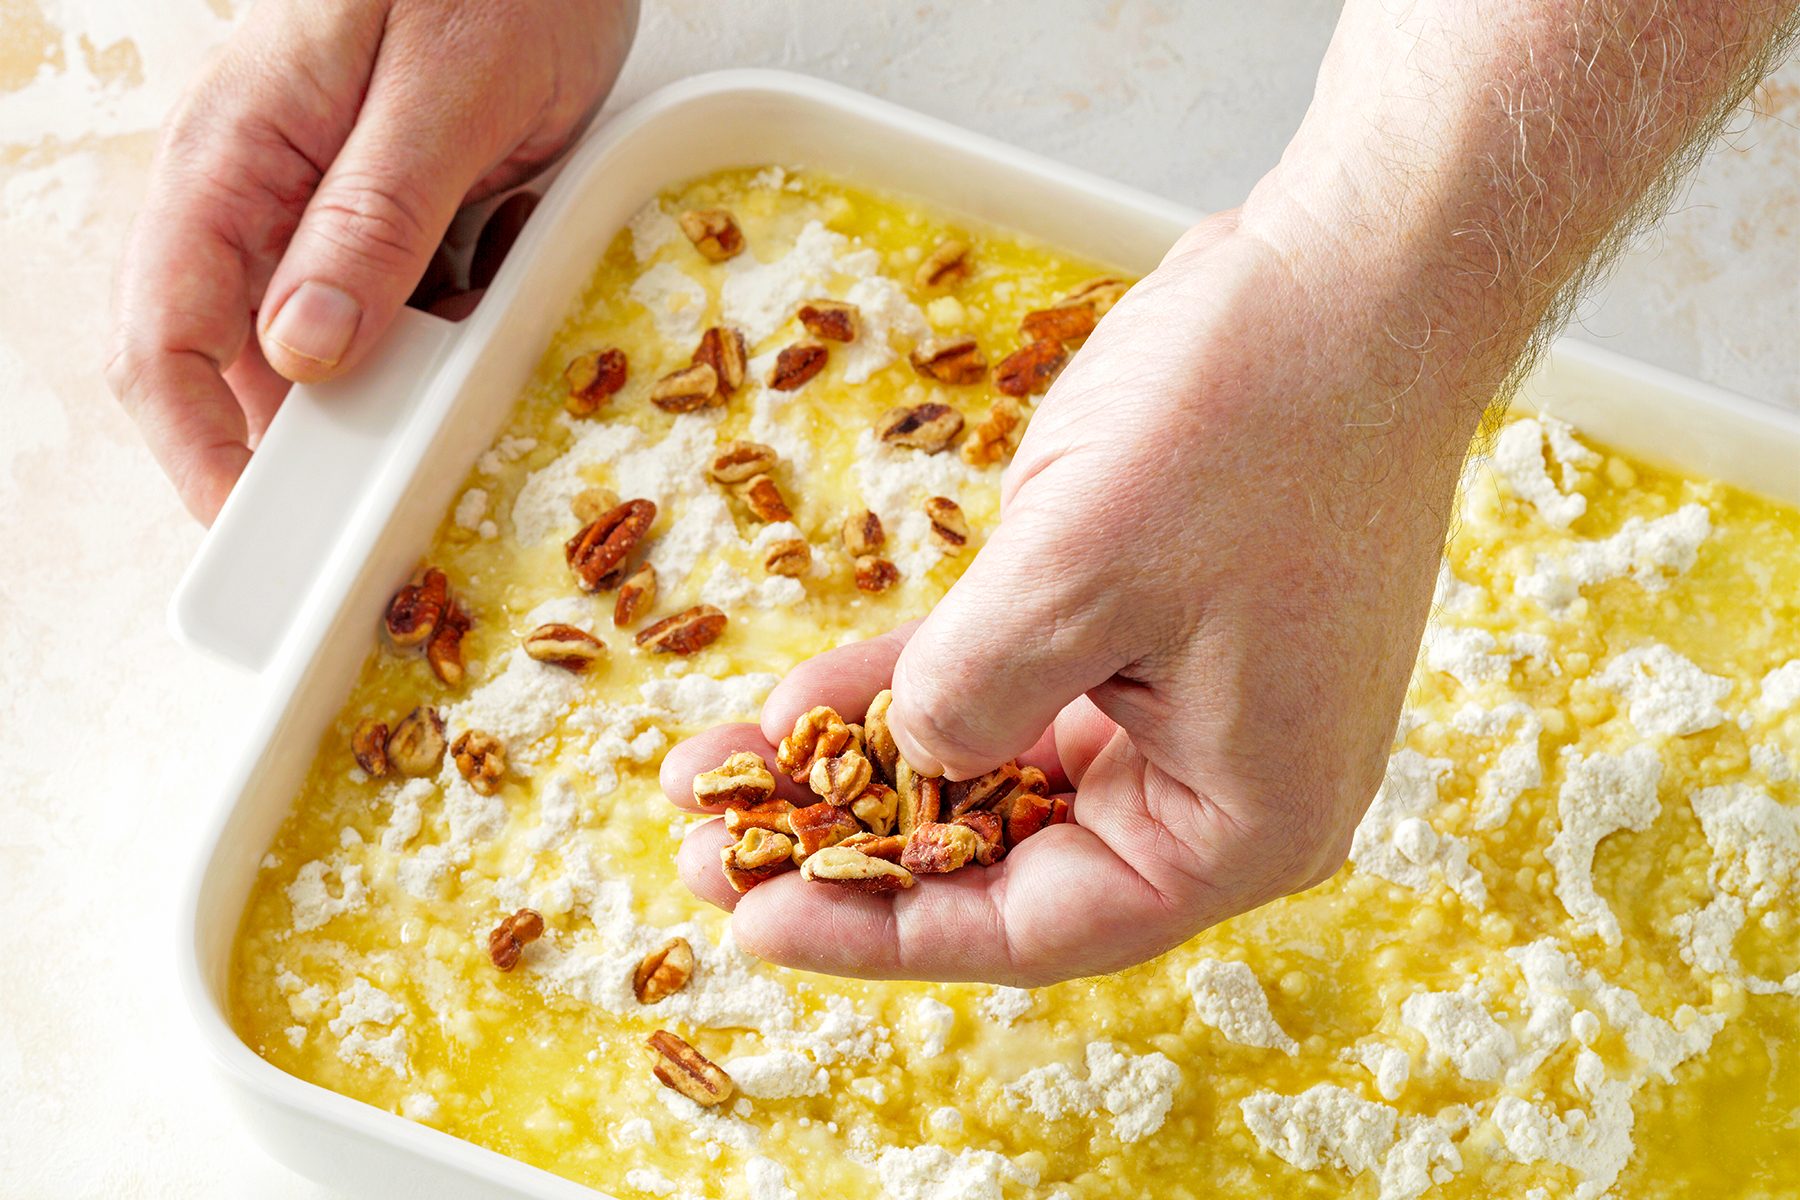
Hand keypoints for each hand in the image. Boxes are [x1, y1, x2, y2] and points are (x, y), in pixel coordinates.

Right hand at [106, 0, 637, 521]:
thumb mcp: (442, 93)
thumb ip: (369, 218)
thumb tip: (302, 352)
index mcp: (237, 162)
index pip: (166, 338)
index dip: (201, 452)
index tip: (260, 536)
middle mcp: (266, 201)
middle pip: (239, 370)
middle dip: (298, 459)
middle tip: (373, 531)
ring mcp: (332, 219)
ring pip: (326, 360)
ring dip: (380, 416)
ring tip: (444, 461)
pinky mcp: (403, 227)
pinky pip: (403, 324)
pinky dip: (439, 363)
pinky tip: (486, 375)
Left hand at [661, 205, 1488, 985]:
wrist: (1352, 275)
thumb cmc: (1256, 421)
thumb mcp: (1080, 575)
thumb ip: (972, 695)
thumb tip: (916, 754)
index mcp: (1241, 825)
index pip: (1036, 925)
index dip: (880, 935)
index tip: (752, 922)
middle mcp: (1219, 787)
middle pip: (1008, 860)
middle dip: (854, 850)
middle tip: (709, 848)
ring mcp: (1185, 706)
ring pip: (996, 769)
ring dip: (863, 763)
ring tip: (723, 771)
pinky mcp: (1151, 629)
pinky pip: (1013, 680)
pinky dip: (915, 682)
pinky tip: (795, 691)